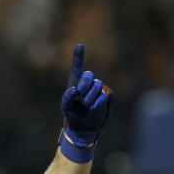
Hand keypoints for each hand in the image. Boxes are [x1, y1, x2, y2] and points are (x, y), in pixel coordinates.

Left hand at [59, 44, 111, 161]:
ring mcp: (98, 89)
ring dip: (90, 97)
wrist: (83, 127)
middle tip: (79, 94)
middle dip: (84, 83)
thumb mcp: (66, 108)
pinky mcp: (107, 96)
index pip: (77, 67)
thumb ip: (67, 98)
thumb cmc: (73, 115)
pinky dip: (97, 104)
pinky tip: (93, 109)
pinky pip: (103, 96)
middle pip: (89, 75)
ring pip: (97, 85)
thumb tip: (74, 89)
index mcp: (75, 83)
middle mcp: (87, 84)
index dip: (79, 56)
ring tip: (86, 106)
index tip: (79, 46)